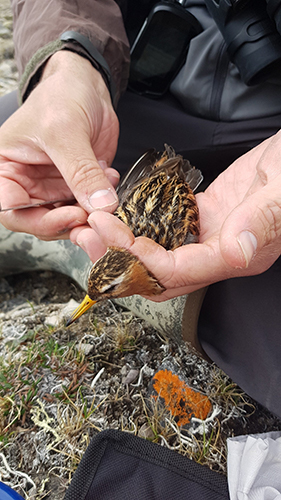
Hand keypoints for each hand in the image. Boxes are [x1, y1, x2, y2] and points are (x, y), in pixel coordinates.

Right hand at [0, 51, 119, 239]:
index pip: (11, 210)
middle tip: (93, 218)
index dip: (38, 221)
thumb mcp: (66, 131)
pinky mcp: (77, 187)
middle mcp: (27, 183)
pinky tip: (110, 177)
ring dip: (90, 216)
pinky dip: (102, 201)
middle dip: (69, 223)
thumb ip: (81, 171)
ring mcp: (53, 187)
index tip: (70, 215)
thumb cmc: (60, 96)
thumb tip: (100, 206)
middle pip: (40, 222)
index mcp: (6, 169)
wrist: (86, 86)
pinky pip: (89, 207)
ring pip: (67, 219)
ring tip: (106, 199)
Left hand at [70, 130, 280, 300]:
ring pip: (156, 255)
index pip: (178, 271)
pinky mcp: (201, 217)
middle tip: (90, 236)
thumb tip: (237, 252)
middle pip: (159, 275)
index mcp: (235, 256)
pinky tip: (121, 213)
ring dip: (123, 246)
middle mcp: (217, 253)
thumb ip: (262, 221)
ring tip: (95, 226)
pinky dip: (139, 226)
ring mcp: (207, 236)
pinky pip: (163, 230)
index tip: (115, 234)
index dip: (144, 259)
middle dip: (121, 261)